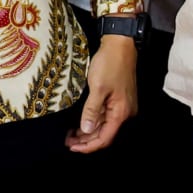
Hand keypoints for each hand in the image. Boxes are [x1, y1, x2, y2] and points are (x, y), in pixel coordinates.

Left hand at [67, 33, 136, 152]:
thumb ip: (92, 111)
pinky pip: (106, 117)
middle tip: (67, 141)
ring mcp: (123, 106)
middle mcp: (125, 112)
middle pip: (106, 134)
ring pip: (105, 126)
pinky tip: (82, 122)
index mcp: (121, 112)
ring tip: (71, 134)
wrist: (121, 45)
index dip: (88, 146)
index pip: (105, 138)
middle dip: (86, 141)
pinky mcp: (119, 100)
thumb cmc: (110, 65)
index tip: (71, 147)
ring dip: (89, 132)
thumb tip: (87, 130)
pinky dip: (94, 122)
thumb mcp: (98, 88)